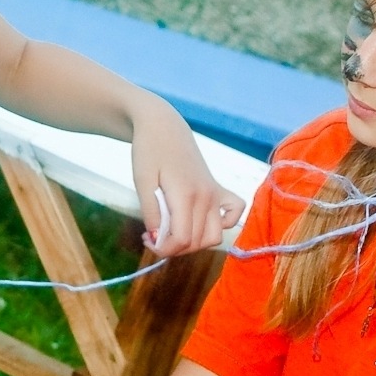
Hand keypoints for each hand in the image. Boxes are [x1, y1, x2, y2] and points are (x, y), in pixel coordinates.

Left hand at [130, 96, 244, 255]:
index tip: (147, 240)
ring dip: (194, 243)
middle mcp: (207, 198)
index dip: (163, 249)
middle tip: (153, 235)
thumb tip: (158, 240)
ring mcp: (216, 194)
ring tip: (173, 232)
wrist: (163, 126)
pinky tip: (202, 221)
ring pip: (214, 237)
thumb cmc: (148, 151)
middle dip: (174, 247)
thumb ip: (152, 214)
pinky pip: (233, 214)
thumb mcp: (142, 182)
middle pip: (197, 242)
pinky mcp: (219, 190)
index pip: (182, 240)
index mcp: (186, 196)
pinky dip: (223, 225)